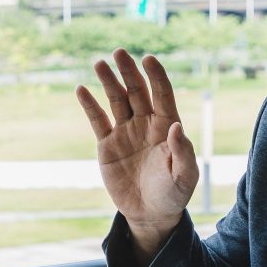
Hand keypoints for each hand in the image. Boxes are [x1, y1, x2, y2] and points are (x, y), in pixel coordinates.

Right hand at [77, 49, 197, 240]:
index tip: (148, 59)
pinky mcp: (107, 145)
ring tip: (99, 64)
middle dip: (128, 71)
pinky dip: (89, 105)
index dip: (156, 76)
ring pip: (116, 100)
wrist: (150, 214)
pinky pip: (98, 120)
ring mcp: (125, 132)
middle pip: (136, 90)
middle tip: (119, 52)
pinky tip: (82, 89)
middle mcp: (145, 123)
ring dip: (108, 81)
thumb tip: (175, 126)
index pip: (162, 94)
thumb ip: (182, 151)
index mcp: (166, 125)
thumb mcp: (184, 176)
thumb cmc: (173, 194)